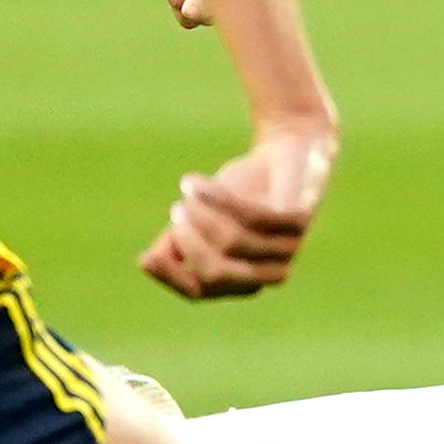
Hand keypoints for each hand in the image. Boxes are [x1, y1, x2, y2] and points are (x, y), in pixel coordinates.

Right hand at [138, 123, 333, 299]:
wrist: (288, 152)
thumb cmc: (242, 190)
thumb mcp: (202, 217)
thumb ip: (177, 241)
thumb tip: (145, 263)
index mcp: (242, 282)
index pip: (198, 291)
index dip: (170, 275)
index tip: (147, 256)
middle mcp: (267, 272)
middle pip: (216, 273)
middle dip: (188, 243)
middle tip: (174, 211)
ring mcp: (287, 248)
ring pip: (233, 242)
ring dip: (202, 212)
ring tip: (188, 189)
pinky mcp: (299, 220)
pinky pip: (252, 215)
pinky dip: (218, 198)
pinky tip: (194, 182)